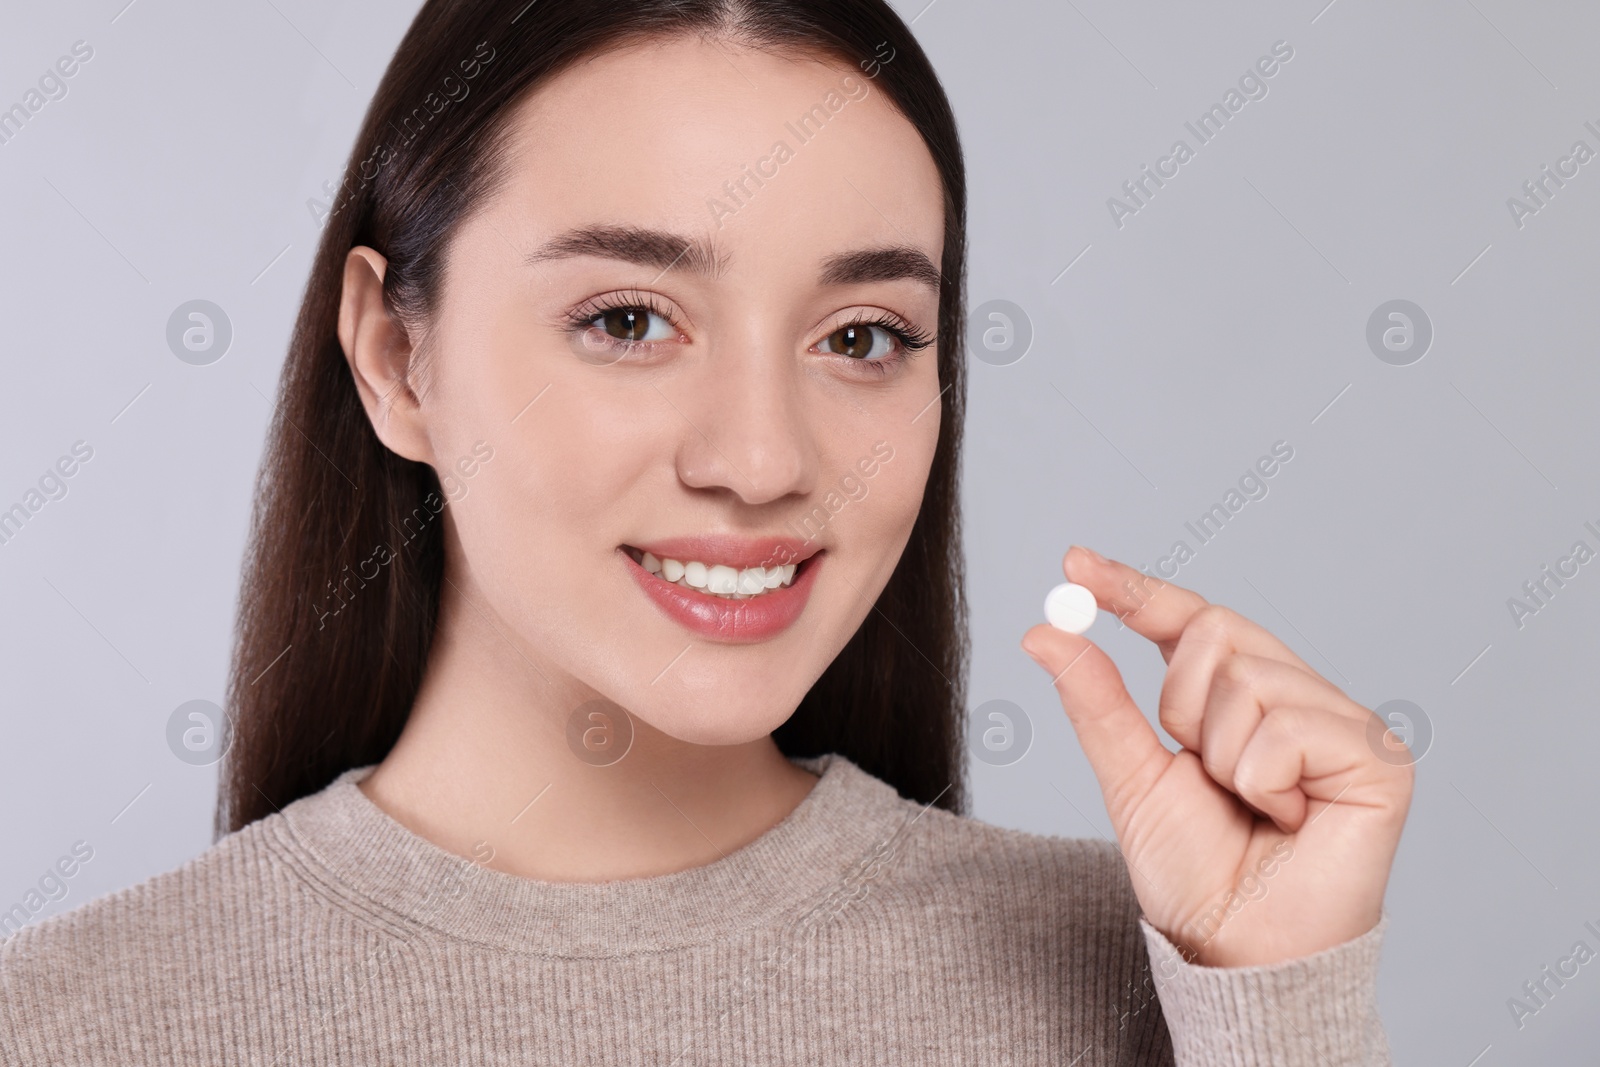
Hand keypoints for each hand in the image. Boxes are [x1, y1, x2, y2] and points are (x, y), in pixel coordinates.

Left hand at [1020, 546, 1412, 966]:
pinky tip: (1291, 820)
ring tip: (1254, 807)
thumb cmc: (1194, 873)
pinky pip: (1290, 727)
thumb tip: (1043, 629)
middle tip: (1202, 770)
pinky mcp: (1380, 759)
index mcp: (1237, 696)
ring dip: (1224, 755)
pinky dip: (1266, 780)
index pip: (1187, 618)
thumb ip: (1096, 699)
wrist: (1235, 949)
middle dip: (1182, 703)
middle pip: (1216, 629)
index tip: (1075, 563)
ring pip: (1249, 679)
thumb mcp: (1130, 775)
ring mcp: (1342, 723)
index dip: (1134, 589)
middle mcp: (1295, 696)